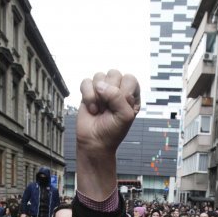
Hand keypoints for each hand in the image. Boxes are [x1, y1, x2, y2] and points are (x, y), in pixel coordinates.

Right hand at [76, 70, 139, 200]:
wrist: (95, 142)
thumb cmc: (112, 132)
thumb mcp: (124, 116)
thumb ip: (118, 97)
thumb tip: (100, 85)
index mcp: (131, 95)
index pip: (130, 79)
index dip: (123, 92)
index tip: (120, 107)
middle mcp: (118, 90)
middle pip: (114, 74)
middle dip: (109, 94)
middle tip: (108, 109)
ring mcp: (103, 89)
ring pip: (99, 76)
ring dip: (97, 96)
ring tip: (100, 109)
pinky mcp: (89, 92)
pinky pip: (86, 82)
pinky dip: (87, 96)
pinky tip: (92, 108)